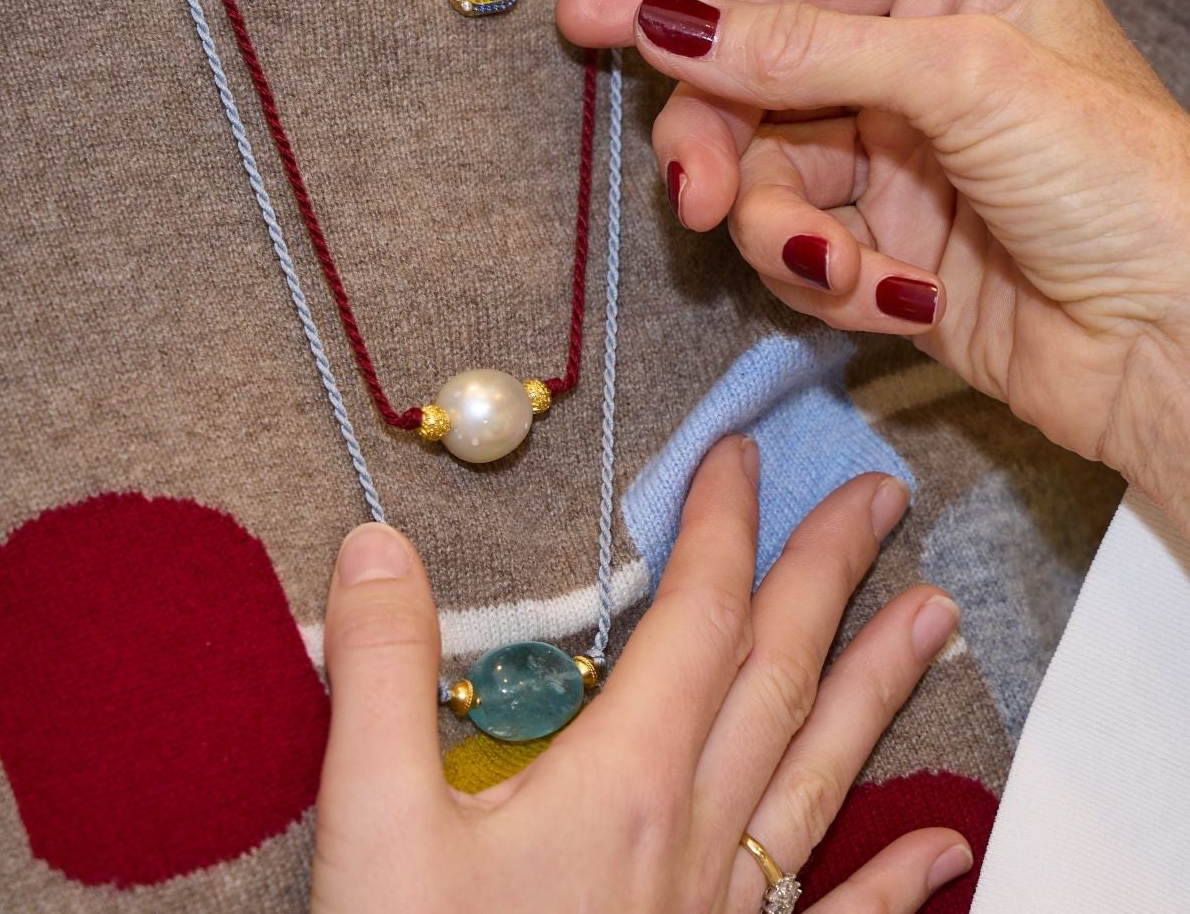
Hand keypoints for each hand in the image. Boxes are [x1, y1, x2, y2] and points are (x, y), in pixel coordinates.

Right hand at [313, 439, 969, 911]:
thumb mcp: (373, 826)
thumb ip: (381, 676)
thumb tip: (378, 545)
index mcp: (624, 782)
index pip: (696, 617)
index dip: (720, 526)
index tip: (737, 455)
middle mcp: (695, 836)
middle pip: (779, 676)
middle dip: (828, 575)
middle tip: (878, 496)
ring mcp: (721, 912)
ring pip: (820, 776)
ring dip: (880, 687)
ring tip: (937, 615)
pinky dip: (897, 882)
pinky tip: (949, 850)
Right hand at [557, 0, 1189, 526]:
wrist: (1187, 349)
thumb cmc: (1123, 181)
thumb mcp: (961, 78)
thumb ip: (802, 49)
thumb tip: (667, 21)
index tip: (584, 16)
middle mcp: (918, 64)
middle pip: (751, 84)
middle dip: (716, 142)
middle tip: (692, 195)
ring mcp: (901, 164)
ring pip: (764, 179)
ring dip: (777, 230)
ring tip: (830, 266)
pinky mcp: (892, 253)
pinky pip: (801, 253)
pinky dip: (824, 282)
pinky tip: (888, 298)